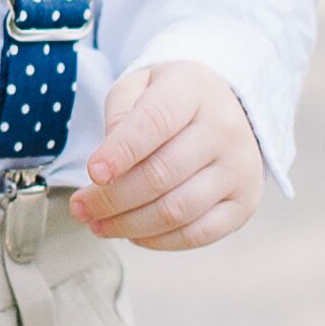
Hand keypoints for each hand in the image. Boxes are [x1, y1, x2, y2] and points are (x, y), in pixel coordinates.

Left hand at [70, 63, 263, 252]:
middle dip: (111, 198)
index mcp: (193, 90)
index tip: (93, 173)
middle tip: (80, 207)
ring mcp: (239, 168)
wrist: (223, 109)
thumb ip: (119, 113)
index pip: (155, 122)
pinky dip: (159, 241)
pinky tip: (134, 234)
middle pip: (161, 174)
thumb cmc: (171, 100)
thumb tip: (108, 162)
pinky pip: (198, 234)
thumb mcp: (139, 85)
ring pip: (177, 210)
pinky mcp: (244, 202)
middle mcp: (224, 129)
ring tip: (98, 224)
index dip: (121, 151)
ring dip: (129, 225)